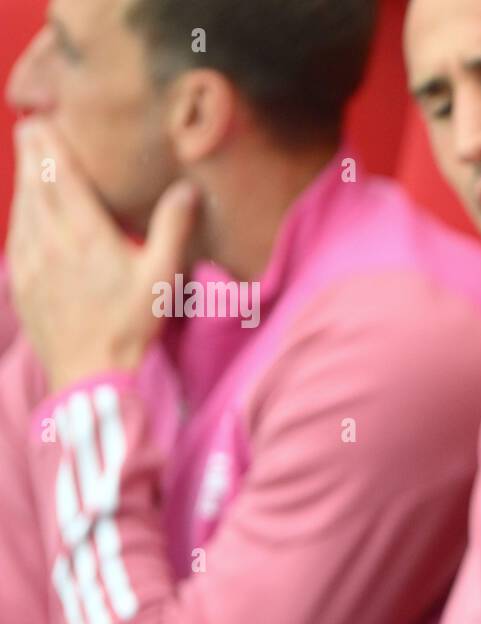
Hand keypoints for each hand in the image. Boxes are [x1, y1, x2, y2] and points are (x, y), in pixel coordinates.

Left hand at [4, 119, 197, 392]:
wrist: (89, 371)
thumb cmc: (130, 324)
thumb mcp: (161, 276)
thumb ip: (172, 228)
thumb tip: (187, 188)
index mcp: (86, 233)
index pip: (58, 176)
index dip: (48, 145)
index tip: (42, 119)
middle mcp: (51, 240)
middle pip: (33, 184)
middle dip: (30, 152)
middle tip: (30, 126)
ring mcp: (31, 261)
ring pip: (21, 208)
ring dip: (23, 180)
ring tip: (27, 159)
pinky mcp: (23, 282)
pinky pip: (17, 235)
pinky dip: (20, 213)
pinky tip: (25, 210)